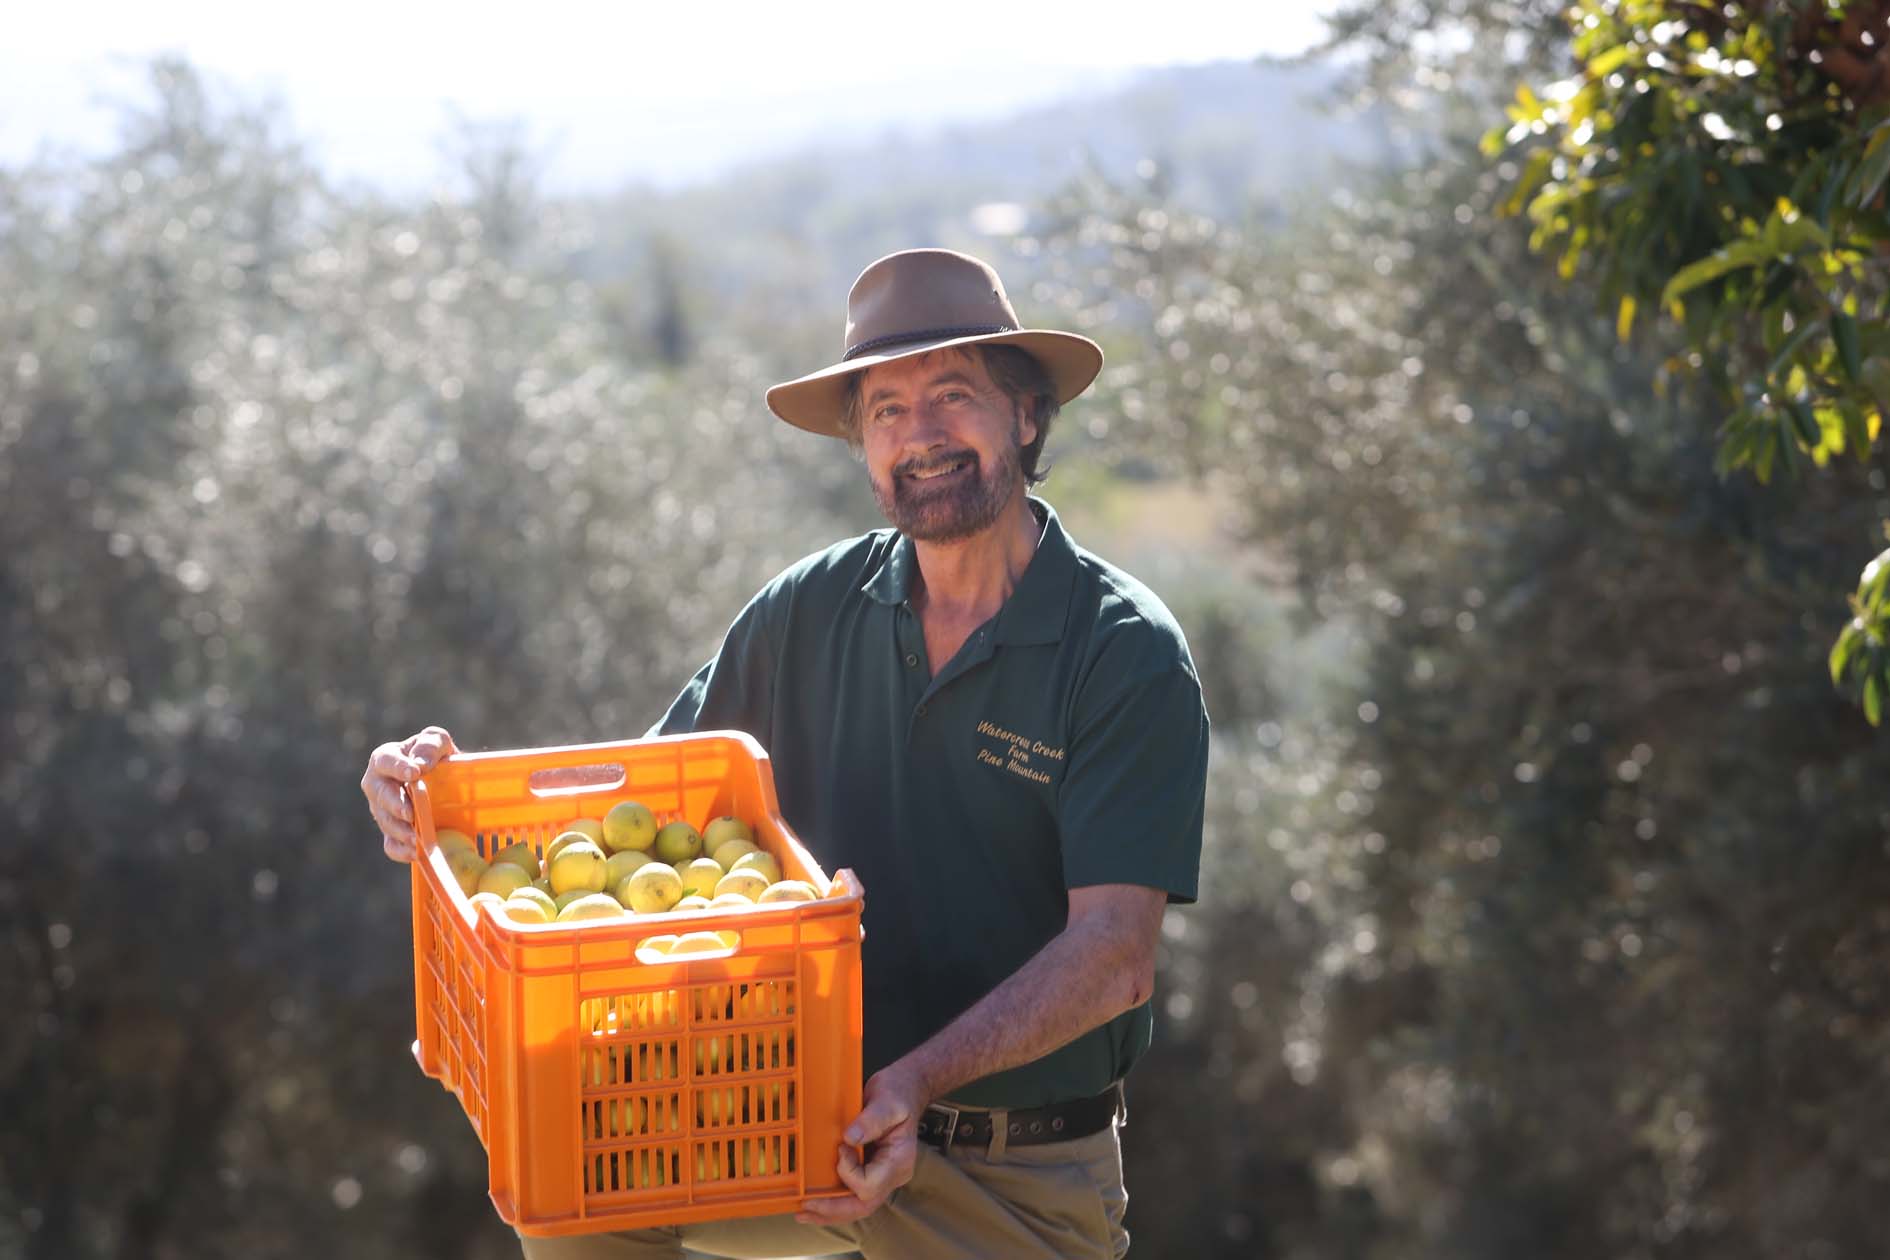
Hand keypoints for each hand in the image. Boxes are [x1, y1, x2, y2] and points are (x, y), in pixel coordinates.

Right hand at [360, 726, 457, 860]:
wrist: (445, 783)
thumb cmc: (436, 756)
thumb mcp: (438, 741)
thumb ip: (430, 745)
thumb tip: (420, 764)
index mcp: (385, 759)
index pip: (385, 761)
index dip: (397, 767)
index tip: (414, 774)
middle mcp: (377, 785)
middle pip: (380, 795)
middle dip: (395, 805)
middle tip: (410, 812)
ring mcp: (381, 811)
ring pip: (385, 821)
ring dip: (400, 831)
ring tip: (417, 838)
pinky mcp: (391, 833)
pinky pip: (390, 845)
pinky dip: (401, 851)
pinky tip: (416, 852)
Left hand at [795, 1060, 927, 1226]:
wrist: (906, 1089)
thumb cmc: (899, 1093)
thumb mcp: (889, 1101)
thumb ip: (871, 1120)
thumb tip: (850, 1138)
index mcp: (899, 1160)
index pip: (870, 1184)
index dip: (848, 1172)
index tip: (839, 1149)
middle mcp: (892, 1174)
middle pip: (863, 1205)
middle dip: (832, 1210)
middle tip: (805, 1208)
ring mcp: (882, 1175)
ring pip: (856, 1206)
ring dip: (829, 1212)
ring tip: (803, 1212)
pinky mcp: (870, 1170)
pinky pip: (852, 1193)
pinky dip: (833, 1200)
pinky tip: (814, 1199)